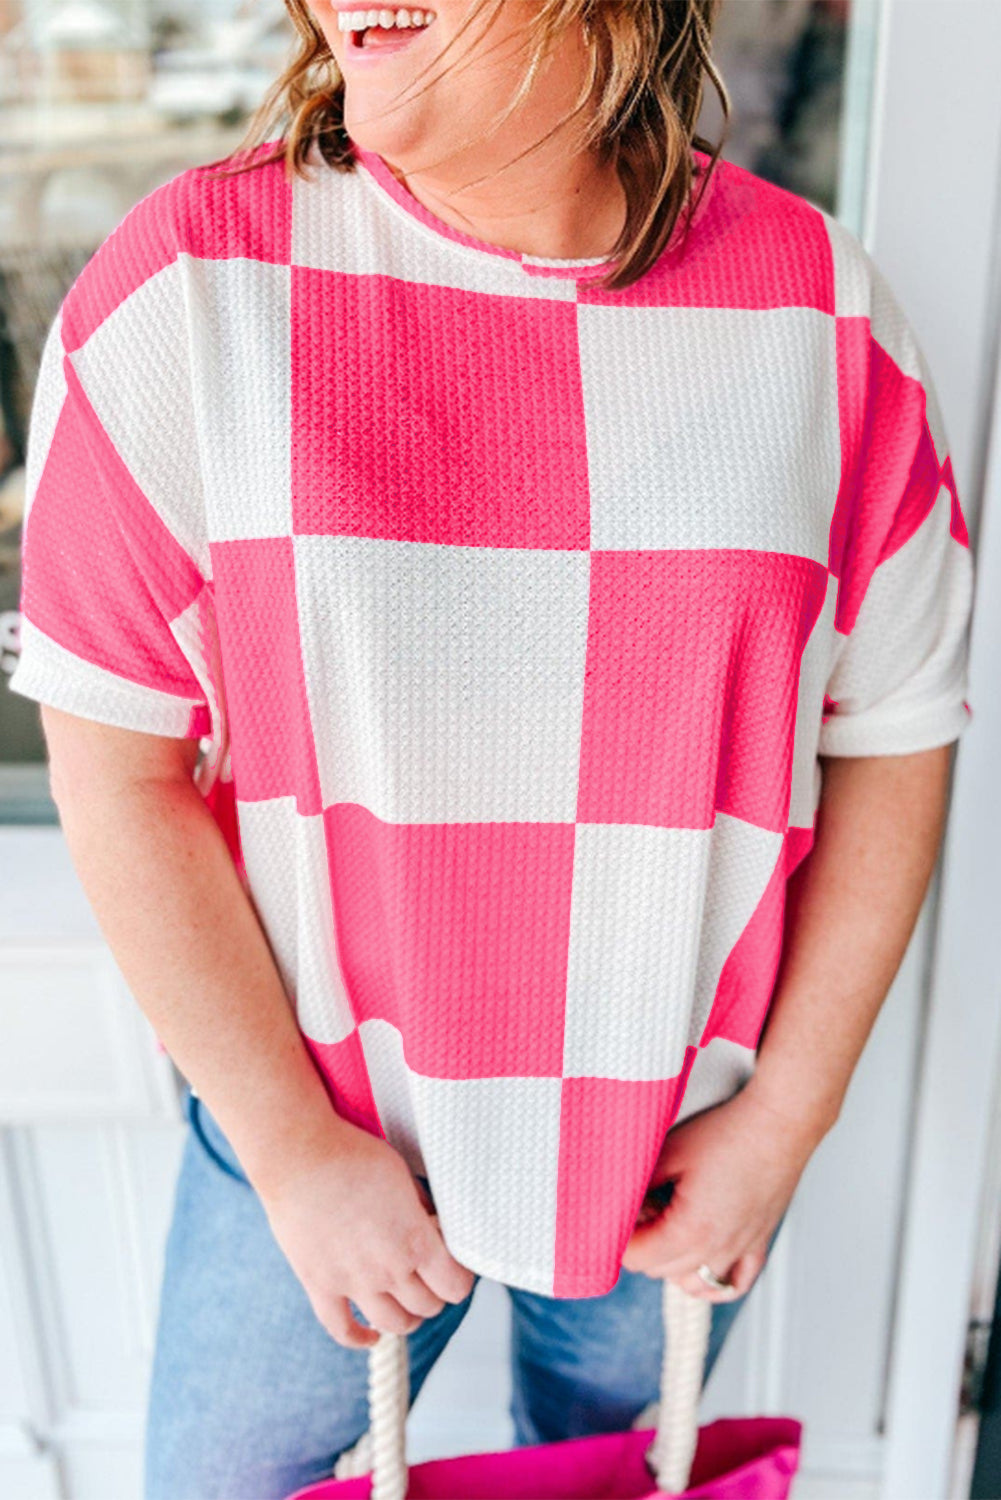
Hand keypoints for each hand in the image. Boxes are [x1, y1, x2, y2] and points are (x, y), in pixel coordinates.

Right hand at [257, 1118, 475, 1348]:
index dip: (460, 1279)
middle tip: (430, 1279)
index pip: (454, 1286)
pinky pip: (342, 1329)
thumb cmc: (354, 1157)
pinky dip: (359, 1338)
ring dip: (406, 1318)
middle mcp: (388, 1270)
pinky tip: (370, 1335)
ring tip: (407, 1304)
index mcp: (415, 1241)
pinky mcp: (320, 1285)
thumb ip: (421, 1208)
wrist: (299, 1156)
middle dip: (435, 1293)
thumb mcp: (403, 1176)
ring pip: (393, 1324)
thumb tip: (432, 1225)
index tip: (455, 1267)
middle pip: (427, 1306)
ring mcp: (353, 1283)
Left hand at [620, 1083, 825, 1299]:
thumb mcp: (670, 1152)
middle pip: (660, 1270)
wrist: (778, 1124)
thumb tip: (618, 1200)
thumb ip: (639, 1183)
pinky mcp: (758, 1243)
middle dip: (642, 1245)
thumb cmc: (728, 1133)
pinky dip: (712, 1283)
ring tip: (666, 1226)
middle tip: (640, 1206)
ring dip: (671, 1263)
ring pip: (692, 1282)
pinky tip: (700, 1263)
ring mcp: (740, 1250)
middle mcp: (716, 1250)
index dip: (619, 1236)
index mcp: (690, 1230)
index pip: (637, 1258)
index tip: (615, 1212)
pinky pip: (733, 1284)